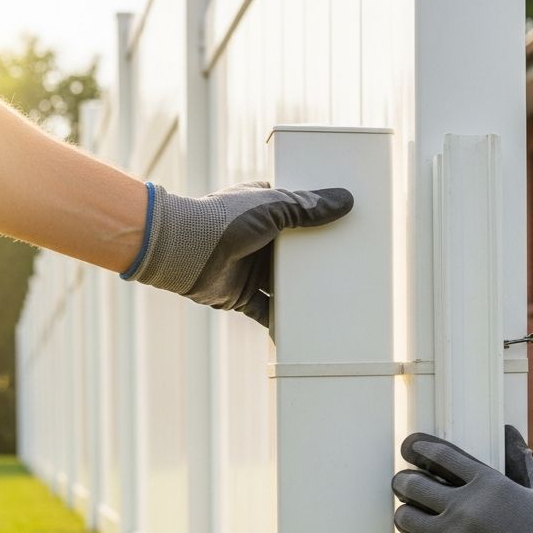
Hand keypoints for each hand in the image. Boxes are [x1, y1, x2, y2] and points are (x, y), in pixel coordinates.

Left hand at [122, 181, 353, 325]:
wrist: (184, 251)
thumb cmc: (223, 220)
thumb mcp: (272, 207)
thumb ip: (308, 206)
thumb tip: (345, 200)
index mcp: (263, 212)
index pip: (297, 215)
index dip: (319, 222)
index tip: (344, 231)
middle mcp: (258, 241)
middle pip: (294, 255)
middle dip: (316, 263)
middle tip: (348, 270)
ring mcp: (250, 270)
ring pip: (284, 285)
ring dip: (302, 294)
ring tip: (334, 303)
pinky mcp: (242, 297)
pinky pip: (267, 313)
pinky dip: (281, 324)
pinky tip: (304, 332)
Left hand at [391, 425, 532, 532]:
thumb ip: (523, 463)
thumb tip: (511, 433)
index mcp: (488, 483)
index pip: (439, 455)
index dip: (419, 447)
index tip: (410, 446)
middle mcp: (465, 508)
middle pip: (412, 484)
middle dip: (405, 481)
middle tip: (404, 482)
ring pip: (406, 518)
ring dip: (407, 513)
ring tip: (411, 513)